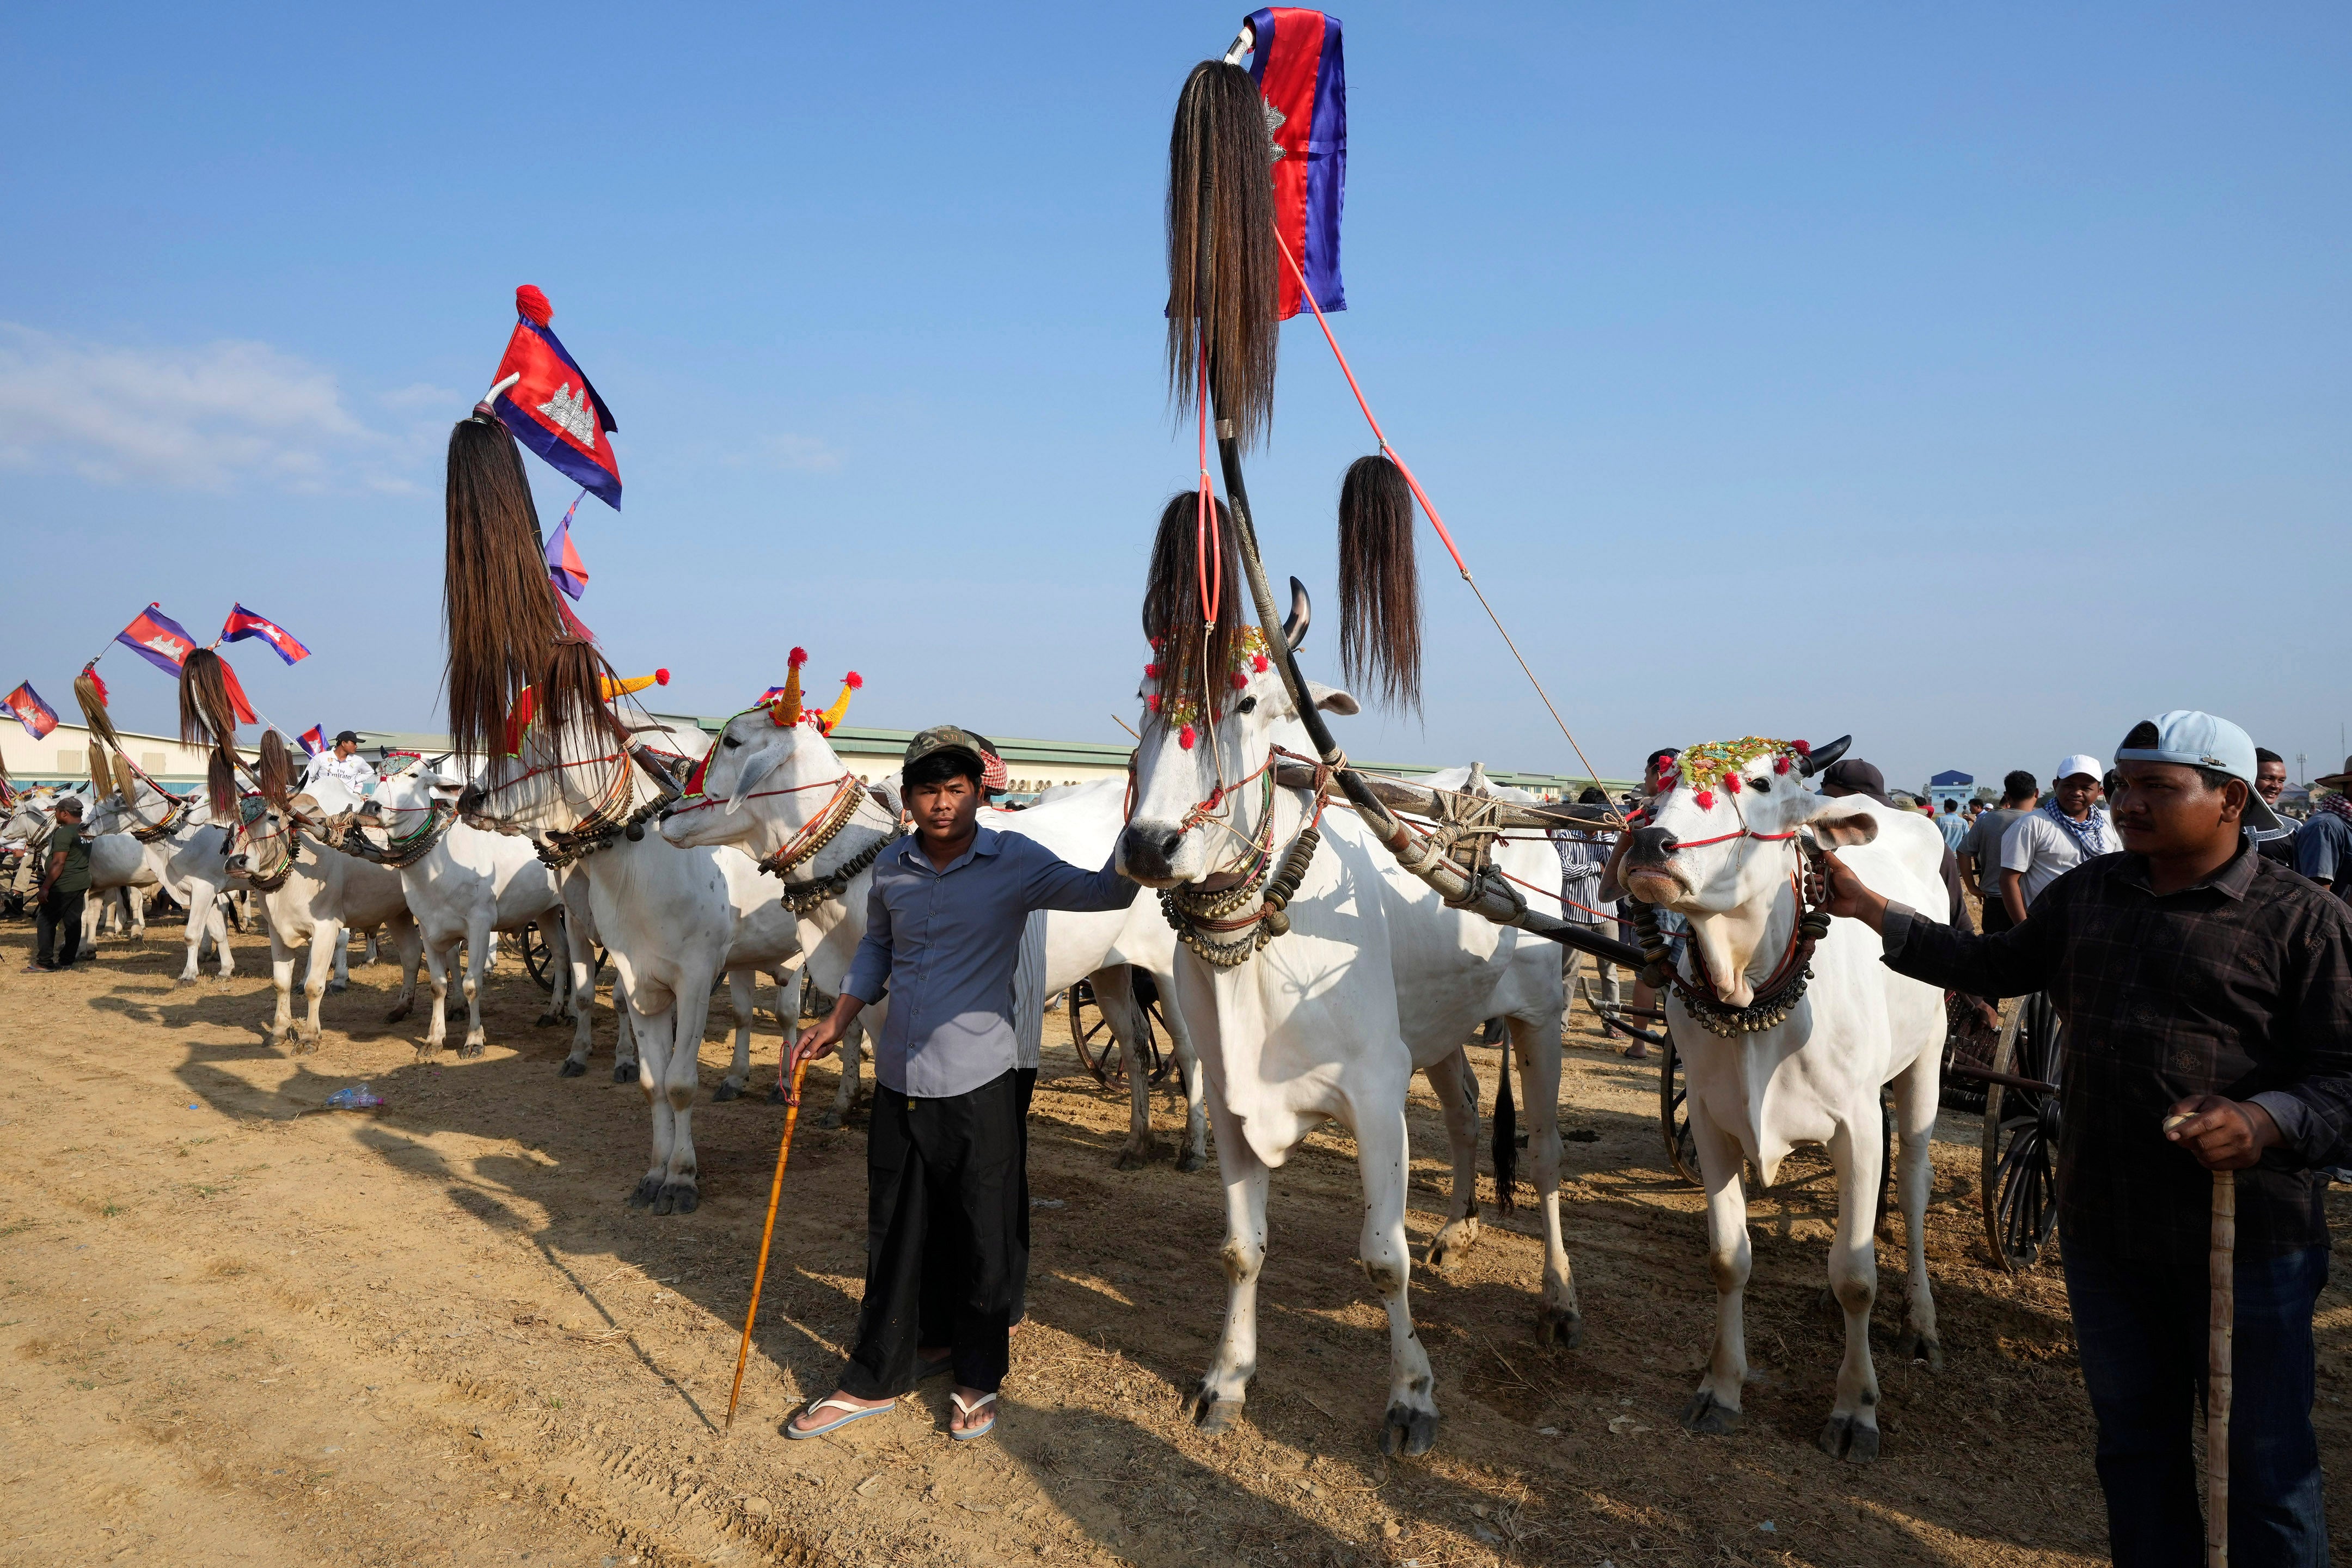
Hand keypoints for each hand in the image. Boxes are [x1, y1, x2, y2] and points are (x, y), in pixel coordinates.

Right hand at [788, 1017, 843, 1080]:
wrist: (840, 1024)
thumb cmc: (830, 1027)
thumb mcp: (822, 1037)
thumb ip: (813, 1047)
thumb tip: (804, 1056)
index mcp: (805, 1036)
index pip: (796, 1050)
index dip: (794, 1060)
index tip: (792, 1069)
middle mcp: (807, 1041)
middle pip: (807, 1055)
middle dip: (817, 1054)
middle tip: (824, 1048)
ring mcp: (813, 1044)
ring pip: (815, 1056)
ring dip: (823, 1052)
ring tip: (829, 1045)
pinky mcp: (819, 1047)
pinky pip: (820, 1054)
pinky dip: (826, 1051)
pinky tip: (830, 1045)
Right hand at [1815, 849, 1888, 928]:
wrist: (1857, 901)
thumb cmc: (1852, 884)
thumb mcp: (1842, 869)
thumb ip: (1831, 859)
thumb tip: (1824, 849)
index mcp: (1827, 873)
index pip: (1813, 868)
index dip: (1810, 868)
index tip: (1812, 868)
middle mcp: (1823, 882)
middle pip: (1808, 878)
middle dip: (1812, 879)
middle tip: (1821, 880)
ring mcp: (1821, 893)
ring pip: (1807, 888)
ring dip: (1812, 888)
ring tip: (1822, 890)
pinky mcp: (1820, 902)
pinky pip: (1809, 899)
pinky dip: (1812, 897)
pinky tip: (1819, 897)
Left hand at [2162, 1095, 2279, 1171]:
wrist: (2256, 1124)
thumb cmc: (2222, 1111)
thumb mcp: (2204, 1101)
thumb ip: (2183, 1107)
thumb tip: (2167, 1122)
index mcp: (2226, 1112)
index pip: (2203, 1124)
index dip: (2184, 1130)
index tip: (2169, 1135)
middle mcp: (2238, 1129)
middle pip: (2202, 1143)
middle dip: (2187, 1141)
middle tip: (2182, 1137)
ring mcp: (2244, 1146)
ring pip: (2208, 1156)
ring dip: (2196, 1151)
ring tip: (2200, 1142)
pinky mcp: (2246, 1160)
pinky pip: (2216, 1165)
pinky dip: (2206, 1160)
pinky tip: (2210, 1150)